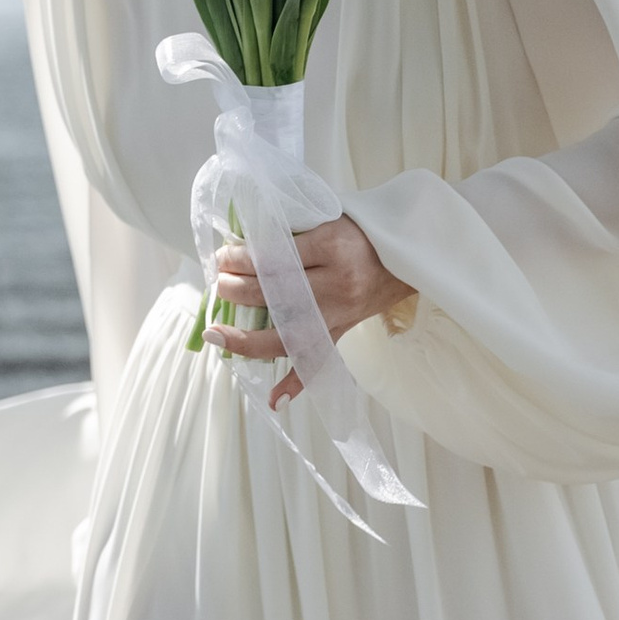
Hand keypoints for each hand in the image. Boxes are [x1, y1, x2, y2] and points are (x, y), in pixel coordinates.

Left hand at [208, 218, 415, 402]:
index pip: (274, 257)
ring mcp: (339, 314)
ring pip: (288, 334)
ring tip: (216, 333)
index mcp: (330, 246)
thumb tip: (237, 249)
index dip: (241, 259)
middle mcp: (335, 284)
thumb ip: (288, 232)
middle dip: (237, 290)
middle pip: (275, 294)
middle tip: (219, 283)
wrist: (402, 258)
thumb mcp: (326, 219)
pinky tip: (273, 400)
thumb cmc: (358, 233)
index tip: (223, 257)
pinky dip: (296, 384)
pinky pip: (318, 363)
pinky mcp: (341, 333)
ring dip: (247, 339)